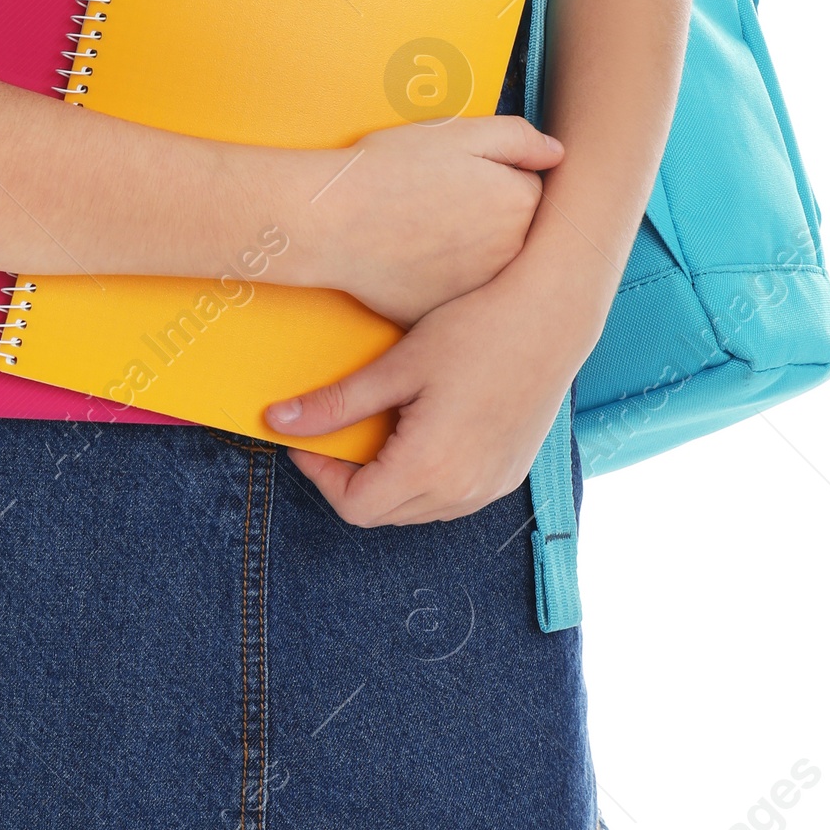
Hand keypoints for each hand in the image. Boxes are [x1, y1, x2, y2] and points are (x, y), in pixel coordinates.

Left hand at [265, 251, 583, 525]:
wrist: (552, 317)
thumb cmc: (476, 330)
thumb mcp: (397, 366)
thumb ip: (335, 404)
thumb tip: (277, 421)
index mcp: (428, 467)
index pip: (354, 506)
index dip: (320, 476)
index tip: (308, 438)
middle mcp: (462, 492)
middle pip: (382, 513)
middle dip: (351, 478)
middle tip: (339, 428)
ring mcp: (490, 488)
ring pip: (417, 510)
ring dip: (388, 481)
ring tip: (382, 425)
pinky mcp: (508, 476)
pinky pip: (451, 498)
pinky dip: (425, 478)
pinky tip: (423, 431)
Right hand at [297, 116, 562, 326]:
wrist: (330, 220)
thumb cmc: (389, 168)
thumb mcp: (456, 132)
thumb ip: (518, 138)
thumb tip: (558, 154)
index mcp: (518, 204)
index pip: (532, 190)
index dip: (499, 177)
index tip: (466, 176)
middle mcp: (509, 255)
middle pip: (517, 233)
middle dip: (492, 218)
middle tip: (444, 203)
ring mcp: (478, 290)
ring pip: (489, 268)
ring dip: (471, 253)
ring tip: (426, 229)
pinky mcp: (445, 316)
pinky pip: (457, 297)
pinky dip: (443, 282)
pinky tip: (412, 260)